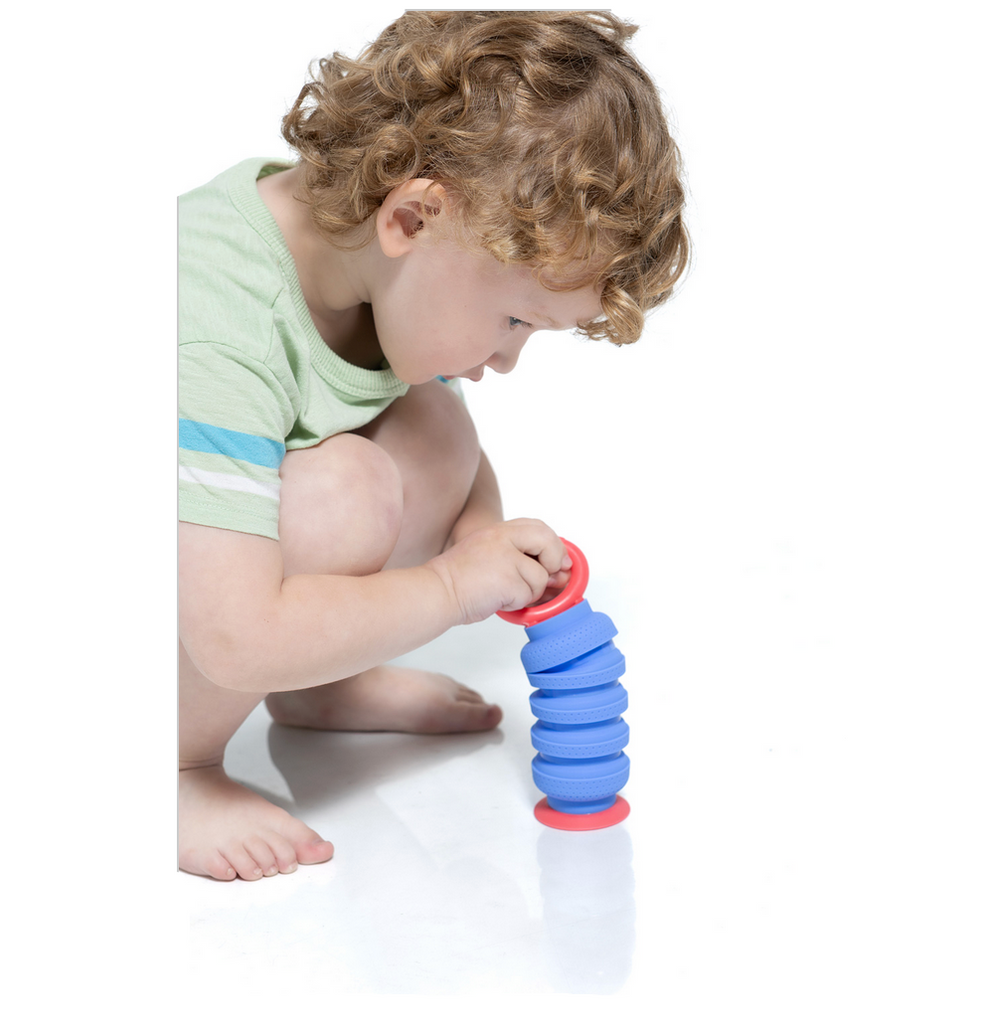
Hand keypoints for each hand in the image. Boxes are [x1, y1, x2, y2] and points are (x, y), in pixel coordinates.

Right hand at [428, 519, 571, 624]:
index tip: (558, 563)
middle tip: (549, 578)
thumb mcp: (492, 557)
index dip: (554, 546)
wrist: (437, 592)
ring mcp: (506, 557)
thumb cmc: (461, 580)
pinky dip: (518, 602)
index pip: (539, 527)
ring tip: (505, 592)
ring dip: (529, 592)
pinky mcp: (508, 578)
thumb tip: (560, 574)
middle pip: (548, 541)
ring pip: (541, 576)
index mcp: (498, 530)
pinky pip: (530, 594)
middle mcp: (503, 537)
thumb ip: (522, 559)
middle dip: (554, 562)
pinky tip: (500, 599)